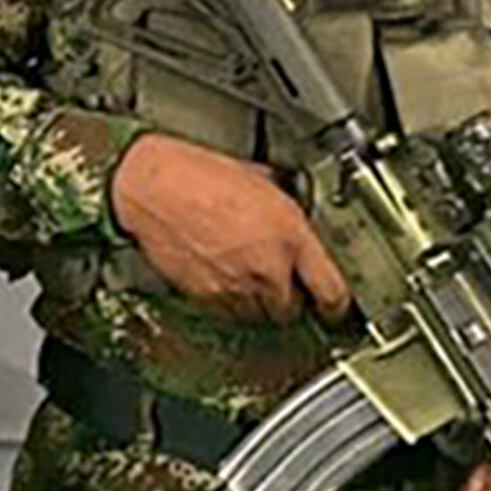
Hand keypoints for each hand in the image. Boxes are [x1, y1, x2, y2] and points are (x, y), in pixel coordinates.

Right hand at [113, 134, 351, 323]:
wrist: (152, 187)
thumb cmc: (199, 175)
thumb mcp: (262, 180)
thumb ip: (287, 209)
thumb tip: (298, 217)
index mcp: (290, 234)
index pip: (332, 291)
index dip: (337, 307)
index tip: (336, 309)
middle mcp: (268, 267)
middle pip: (293, 310)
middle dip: (291, 299)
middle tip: (283, 283)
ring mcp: (236, 286)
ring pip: (261, 316)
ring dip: (260, 303)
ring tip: (249, 278)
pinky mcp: (206, 296)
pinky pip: (229, 312)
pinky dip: (231, 302)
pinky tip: (224, 277)